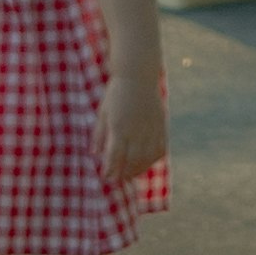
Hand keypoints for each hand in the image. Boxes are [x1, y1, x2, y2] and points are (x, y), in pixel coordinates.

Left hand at [100, 62, 168, 181]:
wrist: (138, 75)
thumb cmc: (116, 93)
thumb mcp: (103, 112)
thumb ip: (99, 134)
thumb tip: (94, 154)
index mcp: (119, 127)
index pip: (114, 157)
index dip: (110, 170)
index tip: (106, 177)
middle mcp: (136, 131)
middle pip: (132, 161)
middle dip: (124, 174)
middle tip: (118, 179)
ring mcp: (151, 129)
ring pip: (147, 158)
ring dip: (139, 169)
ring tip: (132, 174)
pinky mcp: (161, 125)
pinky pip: (160, 148)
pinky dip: (154, 159)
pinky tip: (147, 162)